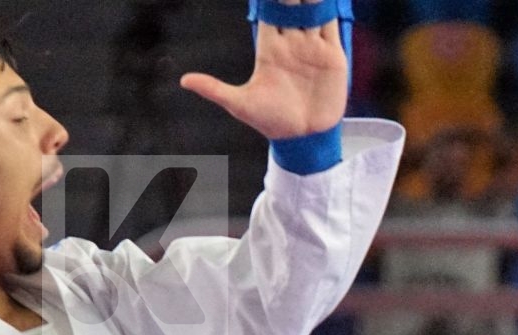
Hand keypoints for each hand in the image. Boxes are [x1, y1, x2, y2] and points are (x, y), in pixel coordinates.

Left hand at [180, 10, 347, 140]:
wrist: (303, 138)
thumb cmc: (271, 121)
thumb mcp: (240, 105)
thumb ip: (215, 89)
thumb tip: (184, 81)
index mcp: (269, 49)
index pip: (269, 15)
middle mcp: (292, 44)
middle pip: (291, 9)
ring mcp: (313, 49)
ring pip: (312, 14)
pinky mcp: (333, 57)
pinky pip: (331, 28)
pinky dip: (329, 12)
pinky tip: (326, 0)